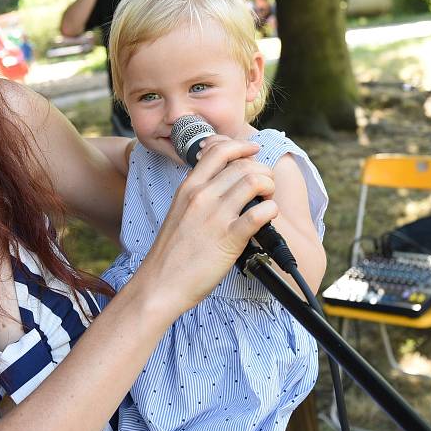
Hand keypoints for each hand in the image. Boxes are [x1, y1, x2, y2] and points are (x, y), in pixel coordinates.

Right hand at [131, 138, 277, 318]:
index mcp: (188, 187)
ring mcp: (215, 216)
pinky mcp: (229, 238)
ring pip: (254, 181)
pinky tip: (267, 218)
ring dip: (269, 186)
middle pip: (242, 163)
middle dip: (262, 170)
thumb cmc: (171, 252)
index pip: (218, 150)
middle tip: (265, 185)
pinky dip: (271, 211)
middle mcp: (201, 196)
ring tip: (267, 199)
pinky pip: (260, 213)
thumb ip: (198, 193)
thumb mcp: (179, 211)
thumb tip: (222, 182)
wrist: (160, 283)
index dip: (241, 146)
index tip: (253, 151)